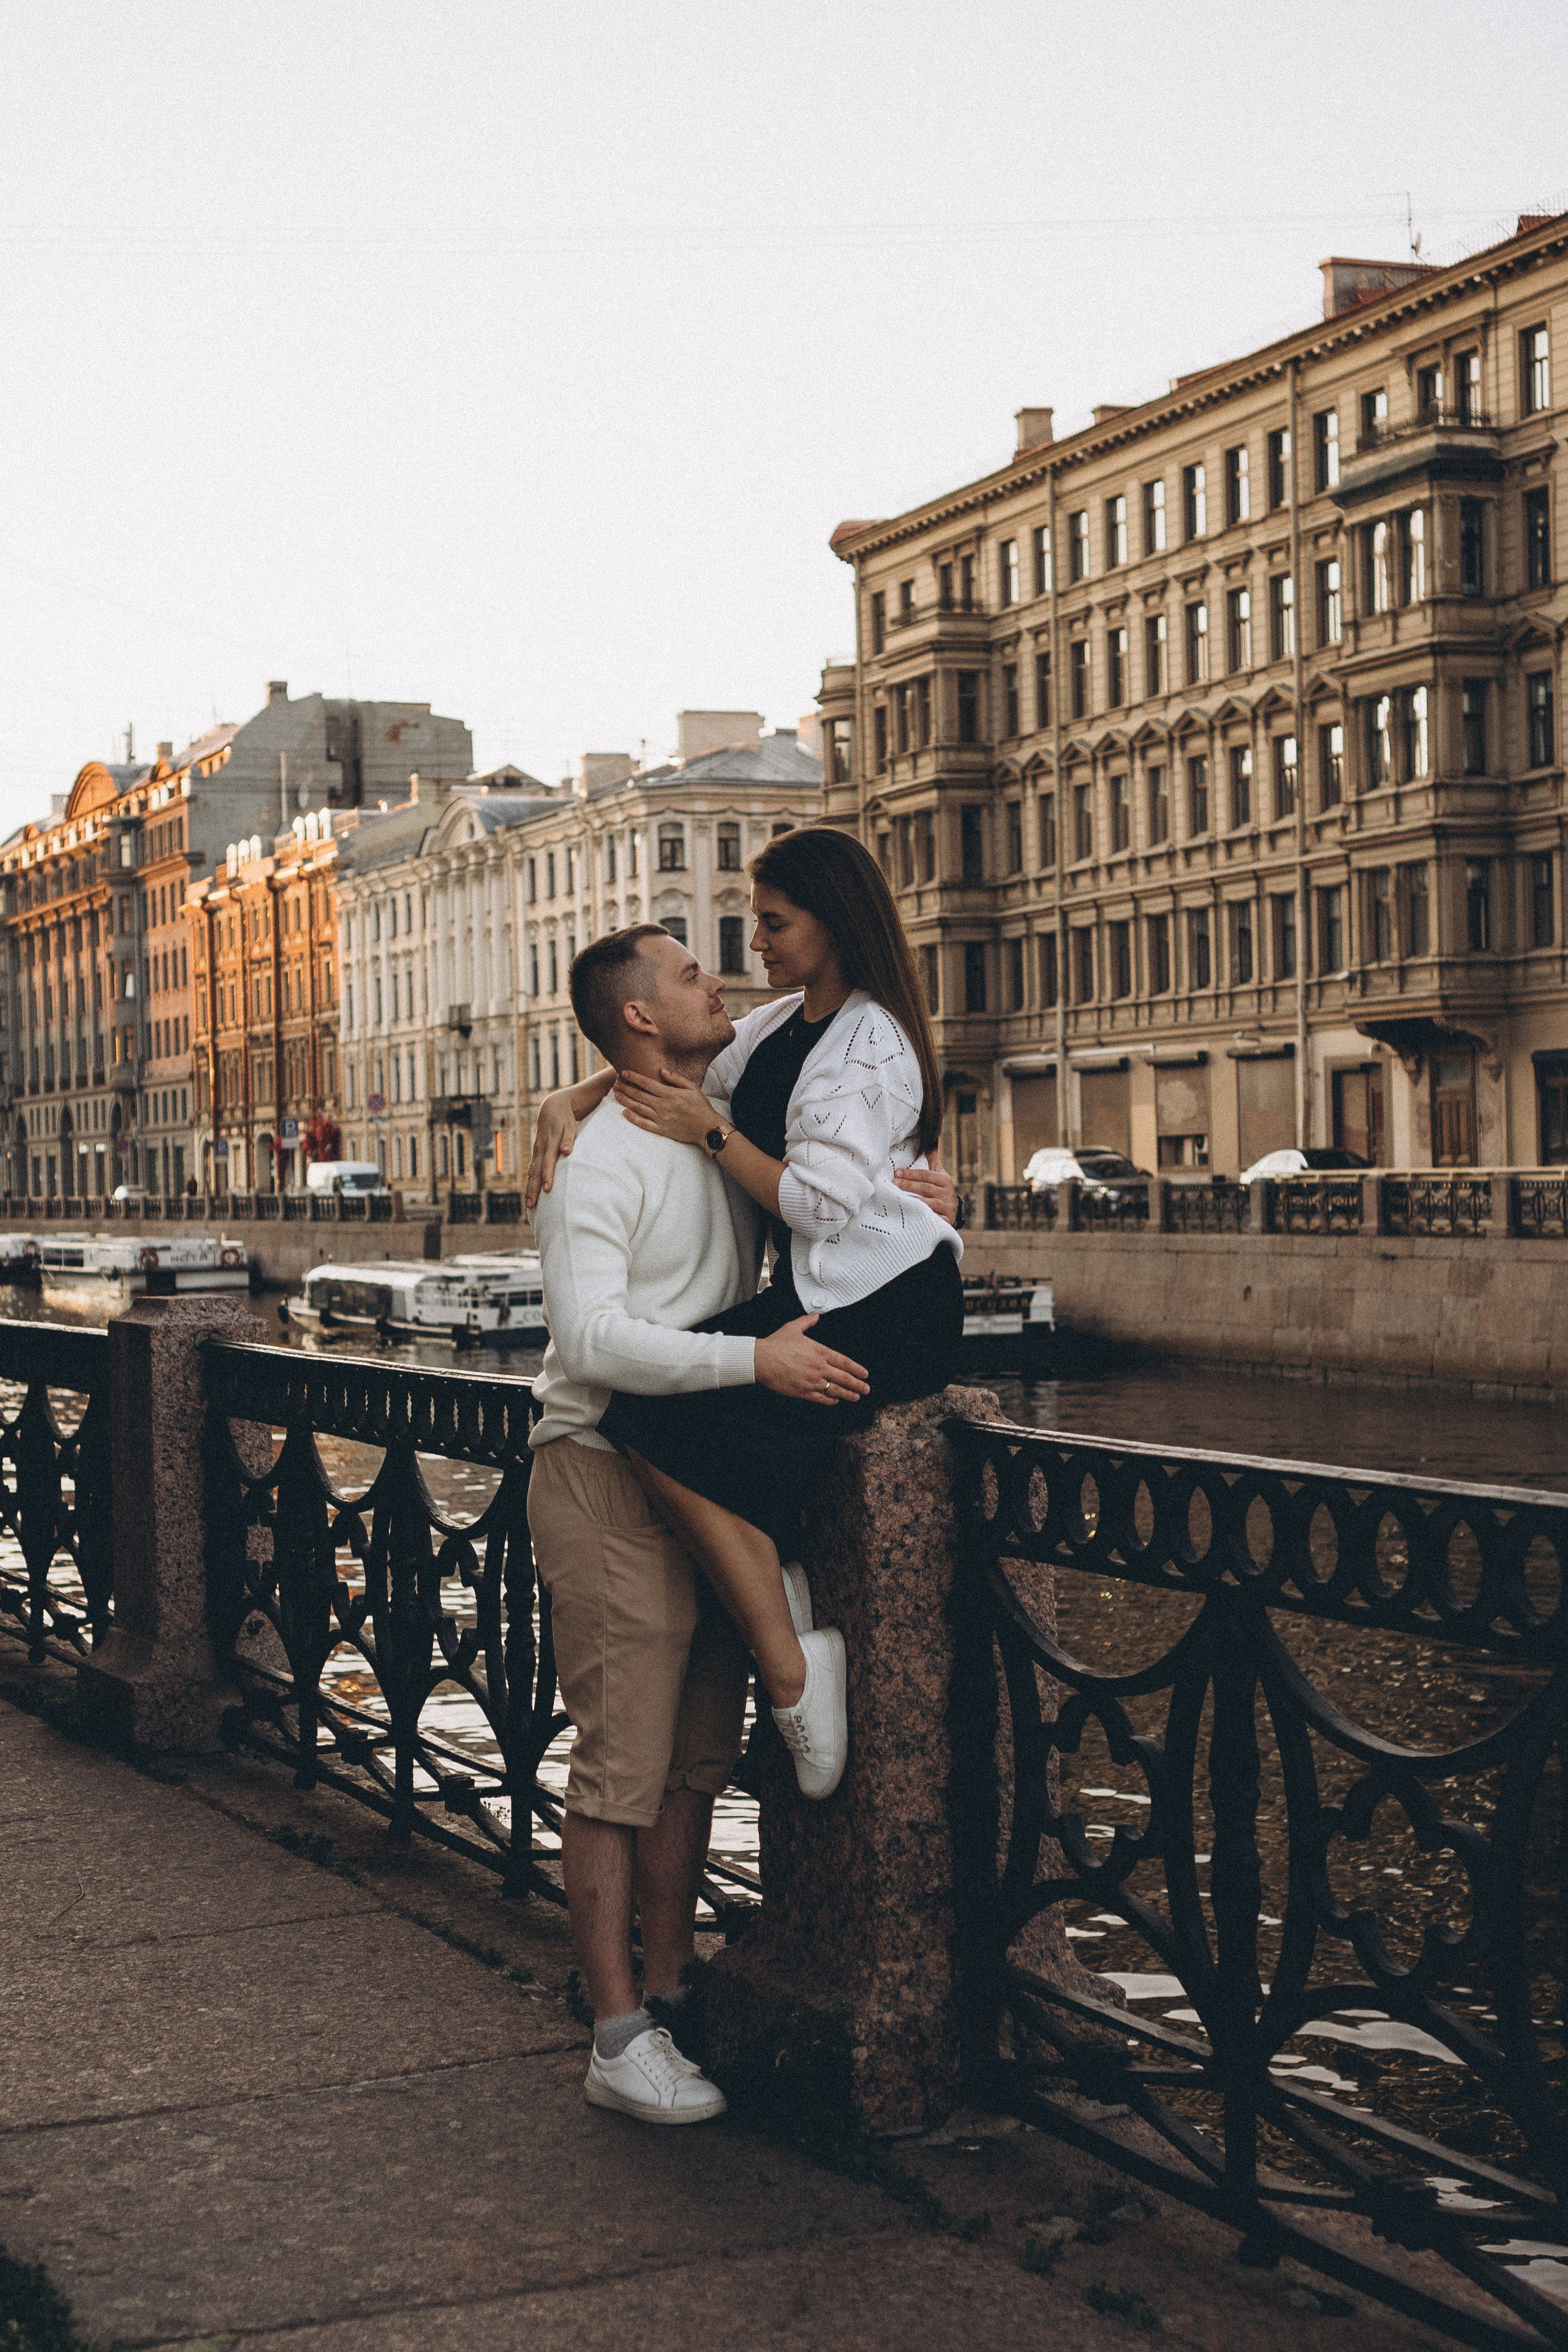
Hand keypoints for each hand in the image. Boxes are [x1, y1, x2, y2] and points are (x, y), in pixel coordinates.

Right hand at [526, 1092, 579, 1209]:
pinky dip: (530, 1181)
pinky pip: (531, 1169)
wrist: (552, 1107)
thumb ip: (568, 1139)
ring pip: (531, 1172)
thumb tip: (566, 1151)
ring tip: (529, 1204)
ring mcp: (536, 1151)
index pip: (548, 1162)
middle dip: (534, 1189)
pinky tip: (530, 1193)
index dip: (547, 1176)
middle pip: (536, 1171)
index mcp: (550, 1142)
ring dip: (530, 1188)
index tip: (547, 1189)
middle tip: (532, 1205)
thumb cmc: (565, 1119)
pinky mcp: (536, 1152)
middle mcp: (541, 1148)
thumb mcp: (570, 1125)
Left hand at [614, 1065, 716, 1146]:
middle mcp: (663, 1106)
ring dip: (626, 1100)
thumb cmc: (701, 1106)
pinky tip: (624, 1113)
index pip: (647, 1083)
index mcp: (670, 1094)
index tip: (623, 1072)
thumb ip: (676, 1078)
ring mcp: (661, 1119)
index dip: (634, 1077)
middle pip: (639, 1095)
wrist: (707, 1128)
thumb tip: (661, 1071)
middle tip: (615, 1083)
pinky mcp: (661, 1130)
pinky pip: (644, 1124)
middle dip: (626, 1087)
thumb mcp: (692, 1087)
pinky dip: (633, 1118)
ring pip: (638, 1108)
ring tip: (616, 1094)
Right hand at [755, 1315, 870, 1404]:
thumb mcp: (793, 1328)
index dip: (857, 1369)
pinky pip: (822, 1399)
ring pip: (836, 1390)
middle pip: (845, 1378)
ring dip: (849, 1394)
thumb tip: (815, 1316)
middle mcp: (819, 1367)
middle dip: (858, 1384)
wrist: (761, 1360)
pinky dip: (831, 1401)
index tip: (865, 1374)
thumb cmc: (776, 1344)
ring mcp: (812, 1381)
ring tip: (856, 1397)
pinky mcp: (803, 1392)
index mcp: (820, 1352)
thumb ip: (807, 1322)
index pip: (845, 1362)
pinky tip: (836, 1401)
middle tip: (866, 1388)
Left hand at [894, 1148, 960, 1228]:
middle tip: (893, 1183)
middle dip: (908, 1185)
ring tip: (899, 1198)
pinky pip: (933, 1219)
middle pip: (925, 1187)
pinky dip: (922, 1216)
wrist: (951, 1214)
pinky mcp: (945, 1221)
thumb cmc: (940, 1192)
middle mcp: (947, 1193)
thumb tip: (929, 1142)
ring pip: (929, 1203)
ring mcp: (946, 1208)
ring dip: (914, 1201)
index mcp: (944, 1180)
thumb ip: (933, 1161)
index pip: (926, 1175)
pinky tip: (911, 1214)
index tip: (896, 1172)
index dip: (911, 1173)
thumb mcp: (939, 1176)